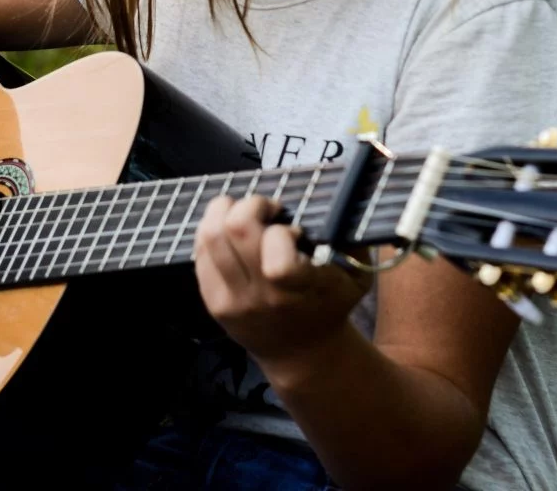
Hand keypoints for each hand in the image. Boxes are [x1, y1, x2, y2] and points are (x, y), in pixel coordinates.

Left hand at [193, 195, 371, 367]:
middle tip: (266, 209)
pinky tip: (230, 234)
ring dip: (224, 211)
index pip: (278, 262)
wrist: (302, 352)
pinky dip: (212, 231)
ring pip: (210, 236)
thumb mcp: (357, 275)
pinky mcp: (213, 302)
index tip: (292, 228)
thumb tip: (337, 203)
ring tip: (243, 213)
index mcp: (301, 291)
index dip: (282, 232)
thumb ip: (350, 239)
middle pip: (235, 230)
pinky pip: (200, 253)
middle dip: (251, 205)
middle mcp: (262, 297)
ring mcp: (233, 301)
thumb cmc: (331, 303)